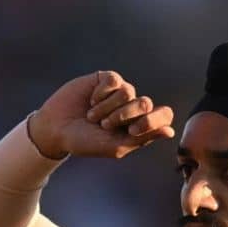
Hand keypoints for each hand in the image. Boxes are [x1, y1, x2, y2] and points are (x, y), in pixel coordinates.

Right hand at [29, 71, 174, 158]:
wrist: (56, 129)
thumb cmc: (86, 142)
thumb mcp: (115, 146)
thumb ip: (143, 138)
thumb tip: (171, 131)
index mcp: (140, 126)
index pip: (163, 116)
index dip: (152, 121)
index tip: (132, 131)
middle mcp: (132, 107)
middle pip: (146, 103)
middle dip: (124, 116)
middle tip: (105, 125)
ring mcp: (120, 92)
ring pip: (128, 91)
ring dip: (107, 108)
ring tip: (92, 116)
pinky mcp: (105, 80)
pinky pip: (114, 81)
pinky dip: (101, 94)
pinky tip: (90, 100)